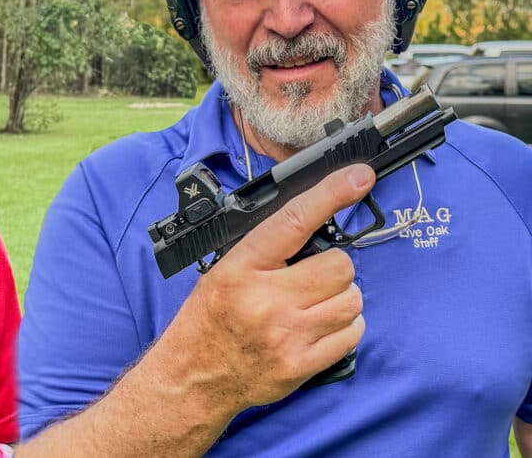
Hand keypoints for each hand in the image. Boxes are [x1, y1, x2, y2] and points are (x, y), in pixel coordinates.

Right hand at [154, 164, 374, 411]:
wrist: (194, 375)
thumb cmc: (210, 318)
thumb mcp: (223, 271)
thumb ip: (266, 250)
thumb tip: (315, 223)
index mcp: (240, 268)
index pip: (294, 221)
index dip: (331, 194)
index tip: (358, 177)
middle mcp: (264, 300)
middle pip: (338, 266)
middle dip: (332, 269)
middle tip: (311, 278)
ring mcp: (286, 334)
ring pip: (351, 300)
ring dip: (341, 298)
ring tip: (314, 305)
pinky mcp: (302, 364)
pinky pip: (352, 334)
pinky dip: (344, 328)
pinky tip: (319, 328)